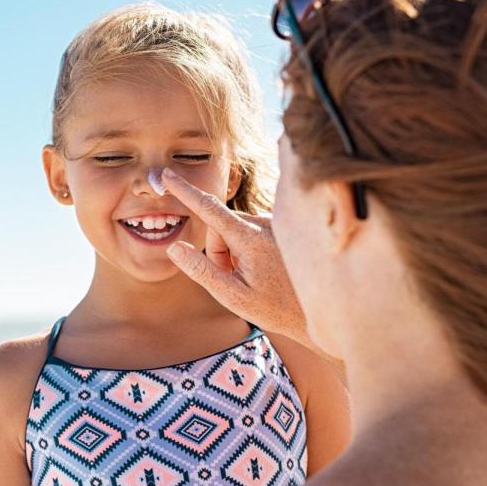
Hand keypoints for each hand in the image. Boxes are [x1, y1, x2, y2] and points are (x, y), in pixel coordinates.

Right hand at [161, 168, 313, 350]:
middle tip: (235, 280)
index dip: (184, 191)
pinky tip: (265, 270)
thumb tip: (175, 247)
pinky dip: (247, 250)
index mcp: (251, 238)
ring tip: (254, 278)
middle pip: (219, 229)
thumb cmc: (275, 308)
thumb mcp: (232, 296)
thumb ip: (201, 270)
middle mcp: (264, 224)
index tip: (167, 175)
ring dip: (234, 253)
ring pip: (233, 231)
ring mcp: (274, 225)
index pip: (209, 209)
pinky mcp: (279, 228)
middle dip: (219, 252)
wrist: (320, 310)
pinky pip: (249, 233)